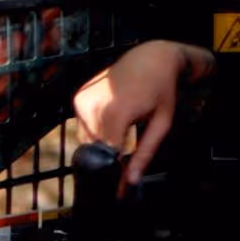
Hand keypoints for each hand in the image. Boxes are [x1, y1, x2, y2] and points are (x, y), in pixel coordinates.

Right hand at [74, 40, 214, 188]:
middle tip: (127, 150)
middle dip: (110, 156)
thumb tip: (131, 182)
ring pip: (86, 140)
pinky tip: (113, 117)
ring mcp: (82, 101)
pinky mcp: (78, 98)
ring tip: (123, 128)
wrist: (151, 57)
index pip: (108, 154)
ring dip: (102, 143)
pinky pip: (82, 127)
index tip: (123, 181)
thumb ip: (144, 154)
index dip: (116, 168)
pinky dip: (95, 130)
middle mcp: (93, 106)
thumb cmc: (161, 90)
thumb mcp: (160, 123)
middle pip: (96, 149)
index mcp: (115, 112)